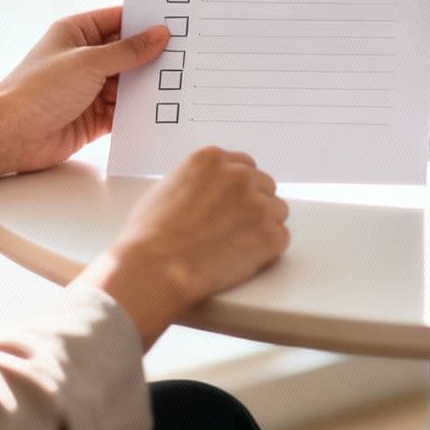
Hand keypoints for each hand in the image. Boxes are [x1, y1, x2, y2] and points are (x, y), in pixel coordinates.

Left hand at [0, 7, 168, 180]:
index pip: (120, 20)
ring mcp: (90, 88)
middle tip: (190, 52)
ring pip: (130, 82)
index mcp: (77, 33)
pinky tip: (165, 107)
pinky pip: (125, 110)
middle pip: (129, 52)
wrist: (10, 136)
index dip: (146, 21)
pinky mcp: (95, 117)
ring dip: (150, 84)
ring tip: (185, 80)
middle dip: (154, 55)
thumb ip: (127, 51)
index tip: (178, 21)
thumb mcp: (88, 62)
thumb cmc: (37, 90)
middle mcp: (85, 58)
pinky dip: (142, 110)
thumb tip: (159, 35)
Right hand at [75, 148, 290, 345]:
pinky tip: (243, 259)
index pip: (244, 165)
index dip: (239, 188)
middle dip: (253, 205)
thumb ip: (196, 181)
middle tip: (235, 228)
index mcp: (212, 159)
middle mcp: (238, 175)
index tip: (234, 203)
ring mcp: (257, 204)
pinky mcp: (270, 234)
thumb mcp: (166, 188)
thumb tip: (209, 189)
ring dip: (263, 226)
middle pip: (264, 186)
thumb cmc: (149, 236)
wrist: (155, 269)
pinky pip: (280, 238)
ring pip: (277, 210)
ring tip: (236, 246)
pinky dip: (267, 250)